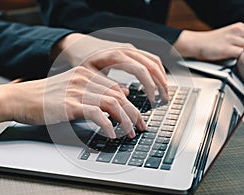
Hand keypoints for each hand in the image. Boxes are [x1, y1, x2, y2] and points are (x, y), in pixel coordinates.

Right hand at [0, 66, 145, 138]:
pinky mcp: (70, 104)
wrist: (20, 98)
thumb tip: (122, 92)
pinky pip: (97, 114)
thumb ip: (96, 89)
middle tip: (141, 127)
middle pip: (119, 96)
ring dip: (125, 120)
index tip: (137, 117)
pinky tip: (111, 134)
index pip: (117, 88)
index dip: (131, 104)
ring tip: (130, 133)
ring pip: (113, 103)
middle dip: (134, 113)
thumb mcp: (73, 88)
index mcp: (87, 73)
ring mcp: (77, 90)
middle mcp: (85, 79)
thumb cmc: (46, 96)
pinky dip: (108, 125)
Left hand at [53, 33, 168, 102]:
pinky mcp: (130, 50)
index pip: (141, 70)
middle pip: (152, 64)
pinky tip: (157, 80)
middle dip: (161, 83)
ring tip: (165, 91)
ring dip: (162, 76)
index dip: (150, 86)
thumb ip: (107, 85)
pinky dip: (157, 70)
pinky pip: (149, 58)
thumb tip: (125, 95)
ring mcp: (130, 48)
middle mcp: (126, 49)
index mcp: (116, 56)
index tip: (153, 100)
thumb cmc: (81, 60)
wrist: (77, 45)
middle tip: (165, 99)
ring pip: (153, 60)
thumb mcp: (90, 75)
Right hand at [174, 22, 243, 60]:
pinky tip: (239, 64)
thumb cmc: (207, 44)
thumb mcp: (226, 38)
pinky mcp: (226, 48)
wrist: (194, 44)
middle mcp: (236, 31)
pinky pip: (241, 54)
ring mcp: (231, 39)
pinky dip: (243, 60)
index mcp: (237, 27)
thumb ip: (237, 41)